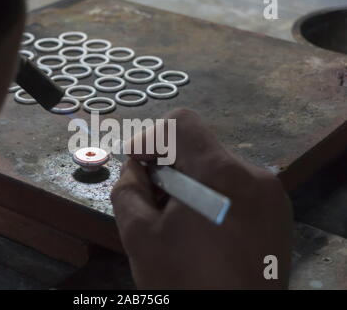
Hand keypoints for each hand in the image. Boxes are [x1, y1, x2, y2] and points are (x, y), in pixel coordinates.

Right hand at [111, 108, 292, 288]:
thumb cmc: (184, 282)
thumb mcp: (139, 236)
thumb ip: (128, 189)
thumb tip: (136, 168)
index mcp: (220, 174)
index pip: (182, 124)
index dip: (152, 138)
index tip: (139, 165)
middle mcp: (254, 175)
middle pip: (200, 148)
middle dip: (170, 167)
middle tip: (154, 200)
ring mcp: (272, 194)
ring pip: (218, 168)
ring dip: (191, 183)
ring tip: (180, 220)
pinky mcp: (279, 213)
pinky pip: (238, 188)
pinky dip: (214, 196)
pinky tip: (205, 229)